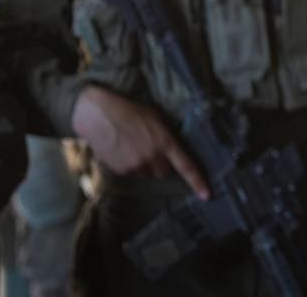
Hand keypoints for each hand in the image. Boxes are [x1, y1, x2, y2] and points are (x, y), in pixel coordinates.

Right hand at [71, 85, 209, 199]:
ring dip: (145, 167)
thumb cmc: (130, 111)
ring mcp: (136, 166)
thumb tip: (174, 148)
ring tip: (133, 149)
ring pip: (147, 174)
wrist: (99, 115)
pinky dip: (130, 167)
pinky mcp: (121, 171)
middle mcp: (152, 157)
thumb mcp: (155, 118)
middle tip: (151, 151)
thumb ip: (167, 136)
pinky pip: (132, 175)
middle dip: (162, 165)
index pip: (186, 166)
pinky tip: (122, 152)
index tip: (206, 195)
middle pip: (165, 173)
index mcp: (165, 142)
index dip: (197, 181)